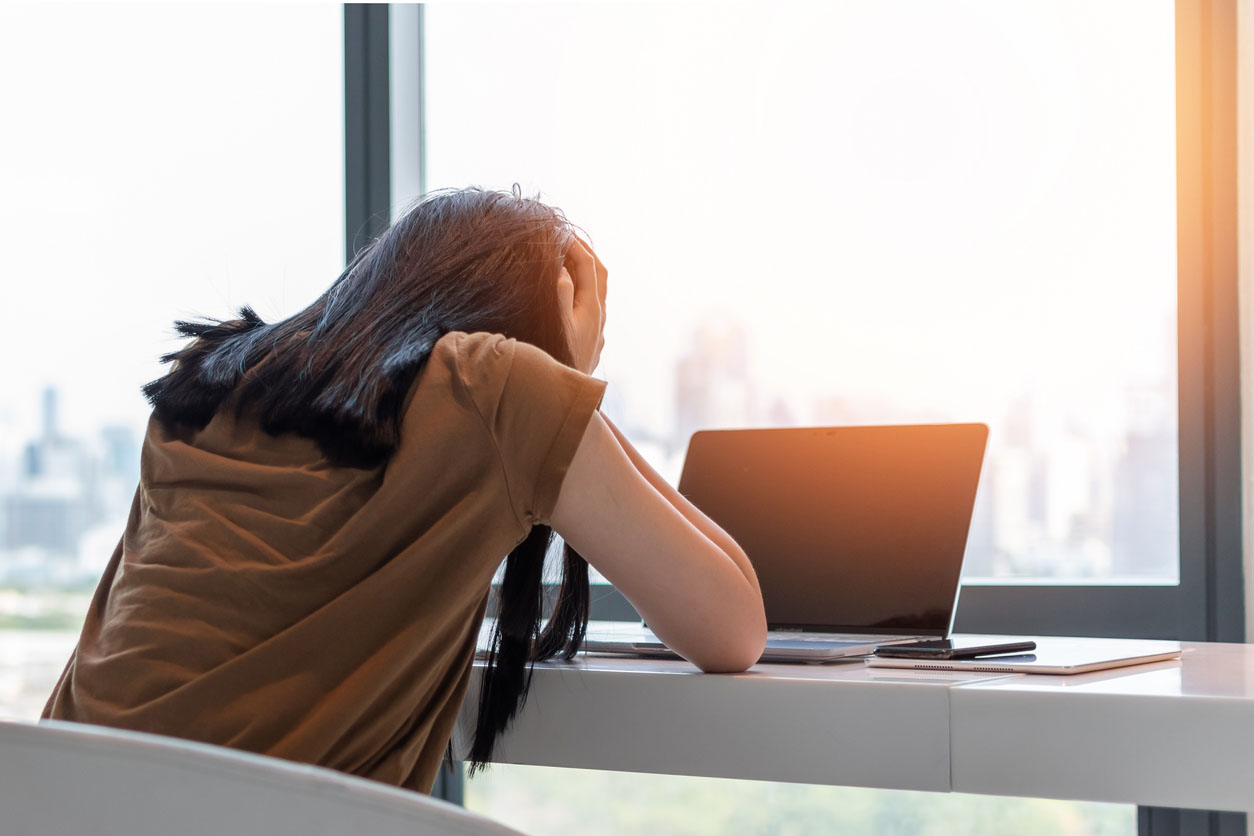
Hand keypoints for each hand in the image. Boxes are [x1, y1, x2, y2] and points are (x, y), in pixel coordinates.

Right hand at [556, 234, 606, 374]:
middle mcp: (599, 317)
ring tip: (569, 259)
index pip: (588, 267)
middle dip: (586, 252)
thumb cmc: (560, 363)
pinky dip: (583, 289)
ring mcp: (597, 329)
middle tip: (569, 238)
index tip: (561, 231)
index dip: (575, 246)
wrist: (567, 400)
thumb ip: (561, 297)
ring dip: (586, 271)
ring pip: (597, 290)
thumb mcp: (558, 328)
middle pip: (599, 275)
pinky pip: (591, 304)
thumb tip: (563, 269)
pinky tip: (570, 294)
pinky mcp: (591, 340)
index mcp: (592, 309)